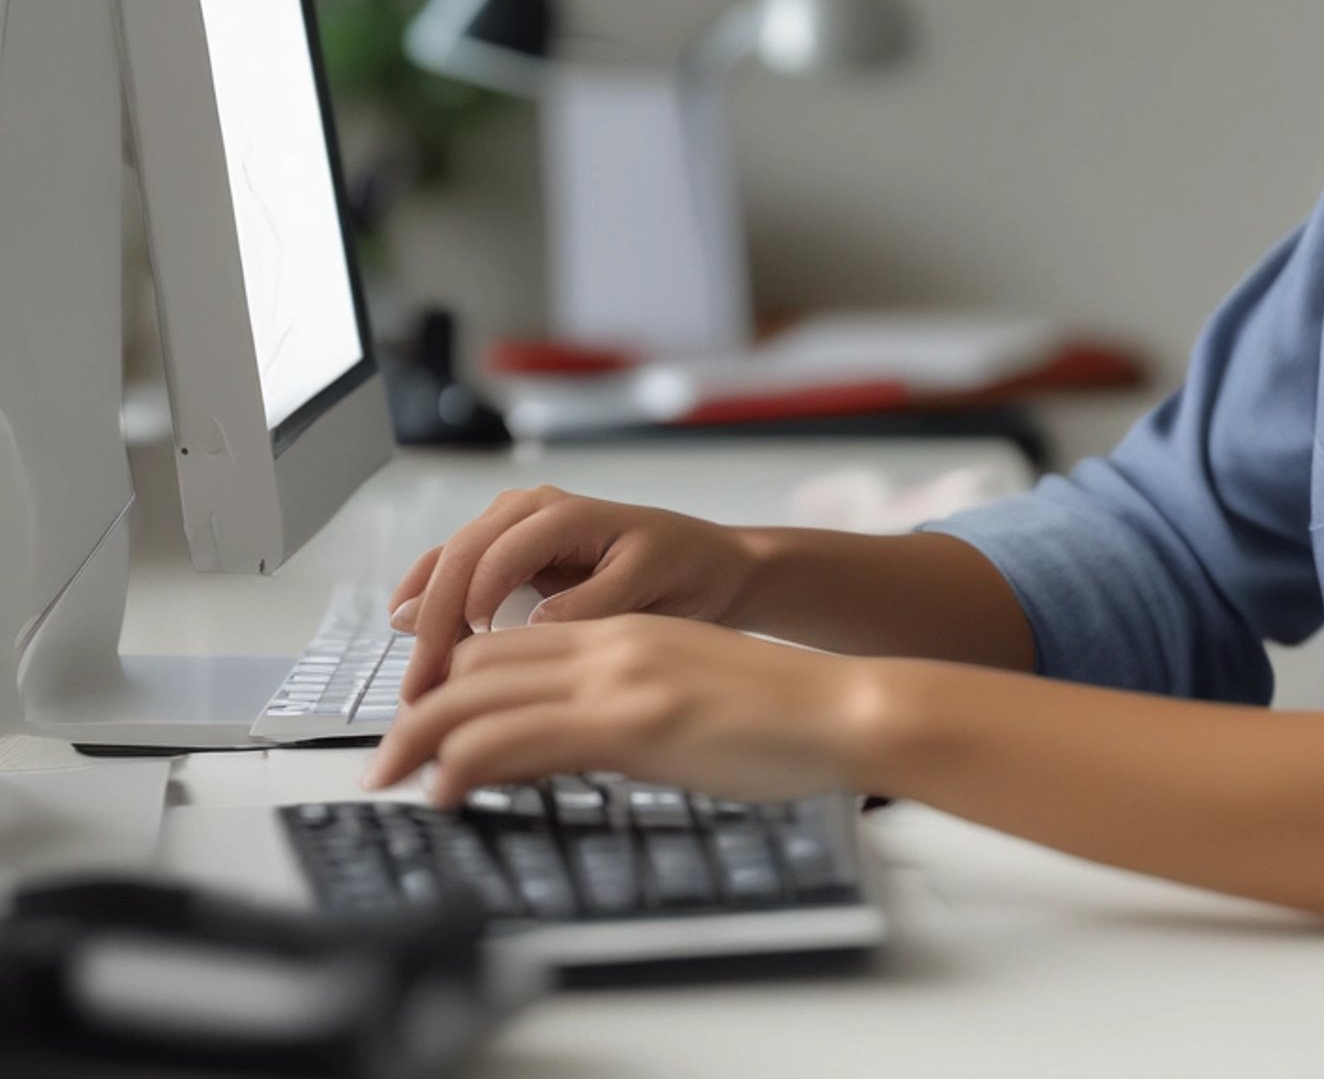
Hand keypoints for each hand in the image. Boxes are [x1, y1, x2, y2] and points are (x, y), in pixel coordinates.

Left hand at [360, 614, 882, 806]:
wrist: (836, 707)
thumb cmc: (774, 711)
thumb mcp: (680, 689)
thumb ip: (619, 703)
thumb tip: (566, 741)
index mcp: (621, 632)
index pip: (508, 643)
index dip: (450, 679)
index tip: (421, 722)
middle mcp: (609, 643)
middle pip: (481, 663)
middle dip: (418, 708)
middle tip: (386, 759)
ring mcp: (617, 680)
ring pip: (483, 695)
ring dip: (422, 737)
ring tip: (392, 777)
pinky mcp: (630, 724)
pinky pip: (521, 738)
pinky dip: (465, 764)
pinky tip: (445, 792)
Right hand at [386, 486, 759, 702]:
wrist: (709, 565)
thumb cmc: (685, 568)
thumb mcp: (647, 583)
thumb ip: (590, 602)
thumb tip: (533, 625)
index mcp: (561, 513)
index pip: (493, 558)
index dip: (468, 610)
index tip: (461, 662)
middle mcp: (529, 511)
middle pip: (458, 560)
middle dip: (431, 624)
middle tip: (419, 690)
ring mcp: (514, 529)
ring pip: (448, 565)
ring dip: (422, 618)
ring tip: (412, 682)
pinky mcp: (510, 556)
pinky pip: (455, 571)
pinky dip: (426, 601)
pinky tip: (403, 631)